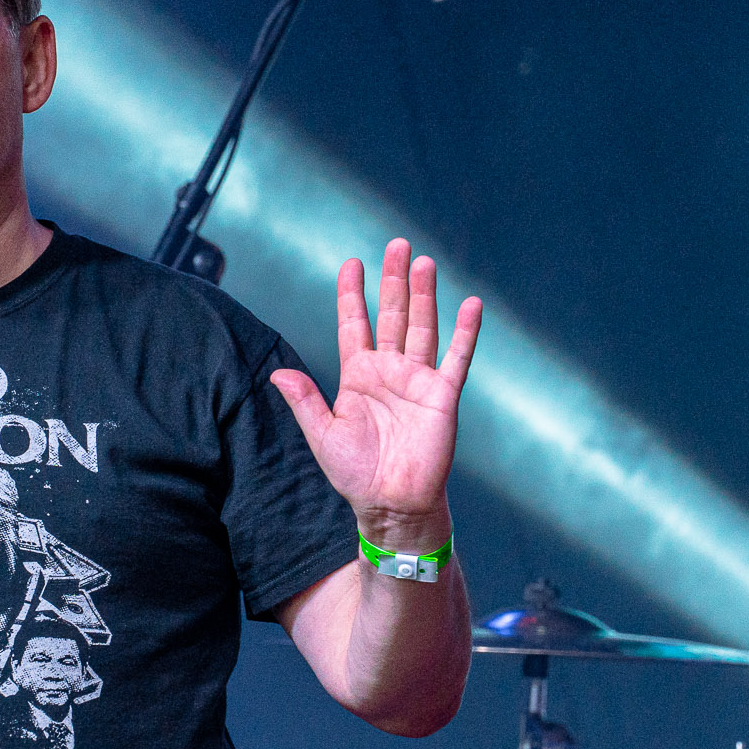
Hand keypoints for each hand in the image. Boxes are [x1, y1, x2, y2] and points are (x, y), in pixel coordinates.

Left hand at [270, 239, 481, 548]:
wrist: (390, 504)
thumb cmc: (354, 473)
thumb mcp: (323, 435)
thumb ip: (305, 401)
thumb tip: (277, 374)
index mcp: (357, 375)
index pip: (354, 324)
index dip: (352, 295)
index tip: (352, 264)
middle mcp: (389, 371)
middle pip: (391, 314)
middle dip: (393, 280)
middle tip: (397, 244)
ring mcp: (417, 380)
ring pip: (421, 327)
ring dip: (424, 295)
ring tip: (424, 262)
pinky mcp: (442, 396)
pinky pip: (456, 359)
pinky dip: (465, 332)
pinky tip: (471, 305)